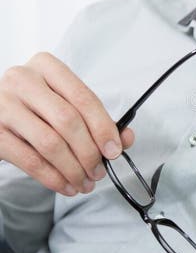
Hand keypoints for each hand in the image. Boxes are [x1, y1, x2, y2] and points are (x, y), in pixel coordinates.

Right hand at [0, 51, 133, 195]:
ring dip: (73, 169)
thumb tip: (125, 137)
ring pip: (50, 144)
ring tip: (85, 182)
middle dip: (89, 152)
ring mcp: (4, 105)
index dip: (103, 127)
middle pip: (68, 121)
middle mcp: (23, 80)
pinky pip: (30, 161)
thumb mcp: (64, 102)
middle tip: (99, 171)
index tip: (114, 150)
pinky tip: (65, 186)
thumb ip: (96, 118)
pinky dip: (53, 178)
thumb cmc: (35, 106)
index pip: (83, 98)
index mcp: (46, 66)